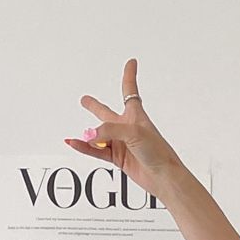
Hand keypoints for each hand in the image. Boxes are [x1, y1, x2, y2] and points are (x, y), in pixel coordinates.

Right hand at [64, 58, 180, 201]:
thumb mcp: (133, 133)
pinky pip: (96, 151)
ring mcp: (121, 143)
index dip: (129, 74)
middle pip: (106, 114)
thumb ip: (109, 130)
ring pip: (98, 135)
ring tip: (75, 137)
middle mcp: (126, 127)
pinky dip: (85, 148)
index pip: (130, 89)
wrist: (164, 177)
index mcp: (135, 114)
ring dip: (87, 135)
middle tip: (85, 100)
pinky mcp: (118, 158)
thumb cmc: (158, 152)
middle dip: (95, 107)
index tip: (131, 63)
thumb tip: (90, 134)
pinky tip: (75, 143)